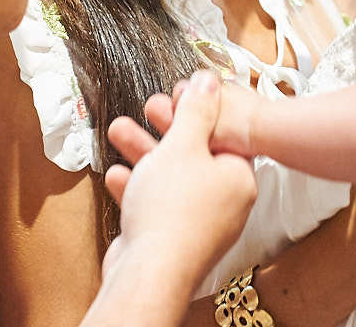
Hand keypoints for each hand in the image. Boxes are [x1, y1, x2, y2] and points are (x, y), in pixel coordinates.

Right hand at [101, 71, 257, 296]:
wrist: (149, 273)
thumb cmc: (172, 212)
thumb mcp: (183, 145)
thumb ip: (195, 111)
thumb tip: (207, 81)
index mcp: (238, 177)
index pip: (224, 133)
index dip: (199, 111)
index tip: (177, 94)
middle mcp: (224, 201)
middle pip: (193, 153)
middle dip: (164, 129)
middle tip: (148, 107)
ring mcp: (199, 222)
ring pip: (170, 177)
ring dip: (144, 153)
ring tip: (118, 130)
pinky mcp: (173, 238)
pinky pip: (157, 203)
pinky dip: (137, 186)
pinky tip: (117, 174)